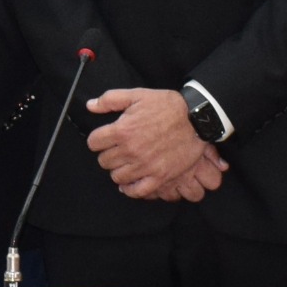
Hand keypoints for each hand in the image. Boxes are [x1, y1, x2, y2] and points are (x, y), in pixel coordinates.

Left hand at [85, 86, 224, 200]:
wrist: (196, 119)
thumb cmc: (167, 106)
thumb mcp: (137, 95)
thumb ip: (110, 99)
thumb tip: (90, 106)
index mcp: (122, 130)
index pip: (93, 142)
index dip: (97, 139)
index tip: (104, 138)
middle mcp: (131, 151)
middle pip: (104, 161)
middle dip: (108, 154)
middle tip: (117, 149)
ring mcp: (145, 166)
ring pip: (117, 176)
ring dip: (118, 169)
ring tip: (126, 162)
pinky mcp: (159, 177)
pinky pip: (136, 191)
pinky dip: (130, 189)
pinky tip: (130, 182)